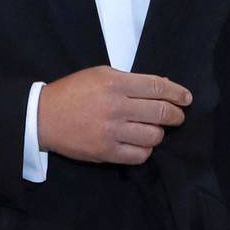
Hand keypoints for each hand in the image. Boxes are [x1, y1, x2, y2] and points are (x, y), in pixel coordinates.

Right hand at [36, 67, 190, 163]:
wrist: (42, 117)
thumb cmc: (73, 92)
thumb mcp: (99, 74)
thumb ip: (130, 80)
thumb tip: (162, 86)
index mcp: (115, 83)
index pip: (157, 87)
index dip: (177, 93)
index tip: (187, 98)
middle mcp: (116, 107)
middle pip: (161, 112)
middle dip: (175, 115)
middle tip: (177, 116)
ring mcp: (112, 132)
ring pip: (154, 136)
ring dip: (158, 133)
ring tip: (153, 129)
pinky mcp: (106, 152)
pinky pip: (139, 155)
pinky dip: (145, 150)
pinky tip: (140, 143)